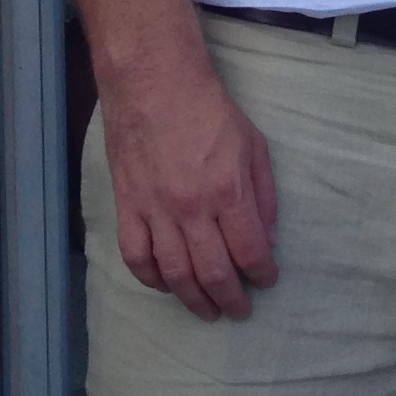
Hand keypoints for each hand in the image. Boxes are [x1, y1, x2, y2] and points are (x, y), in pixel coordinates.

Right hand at [98, 58, 278, 318]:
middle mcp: (191, 208)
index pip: (250, 251)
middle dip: (230, 298)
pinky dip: (151, 279)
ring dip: (193, 299)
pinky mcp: (127, 206)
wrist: (154, 85)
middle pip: (213, 272)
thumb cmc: (210, 111)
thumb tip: (267, 236)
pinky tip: (167, 285)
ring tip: (207, 310)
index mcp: (227, 191)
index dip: (262, 273)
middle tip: (239, 311)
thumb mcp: (254, 146)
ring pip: (174, 274)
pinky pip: (136, 256)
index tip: (267, 281)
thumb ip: (263, 194)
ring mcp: (155, 210)